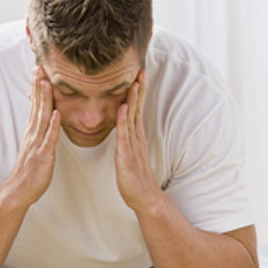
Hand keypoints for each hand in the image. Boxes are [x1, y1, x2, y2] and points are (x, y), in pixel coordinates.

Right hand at [5, 66, 59, 206]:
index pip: (35, 104)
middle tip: (40, 66)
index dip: (37, 86)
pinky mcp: (43, 155)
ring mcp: (37, 143)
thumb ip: (40, 131)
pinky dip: (53, 126)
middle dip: (39, 86)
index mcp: (33, 130)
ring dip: (45, 99)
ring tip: (47, 82)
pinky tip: (57, 113)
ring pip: (42, 117)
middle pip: (37, 105)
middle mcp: (33, 133)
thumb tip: (45, 118)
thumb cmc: (30, 169)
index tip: (39, 69)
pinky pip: (49, 138)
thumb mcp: (35, 145)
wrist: (19, 190)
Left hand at [115, 70, 161, 211]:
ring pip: (133, 118)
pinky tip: (123, 107)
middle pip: (138, 108)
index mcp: (136, 136)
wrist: (144, 198)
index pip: (137, 108)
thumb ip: (128, 140)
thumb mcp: (130, 154)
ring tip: (135, 81)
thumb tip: (125, 129)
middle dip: (139, 88)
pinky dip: (124, 120)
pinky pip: (125, 135)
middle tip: (141, 69)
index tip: (138, 74)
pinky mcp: (127, 156)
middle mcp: (136, 137)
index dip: (138, 91)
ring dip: (134, 99)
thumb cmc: (135, 178)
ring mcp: (133, 146)